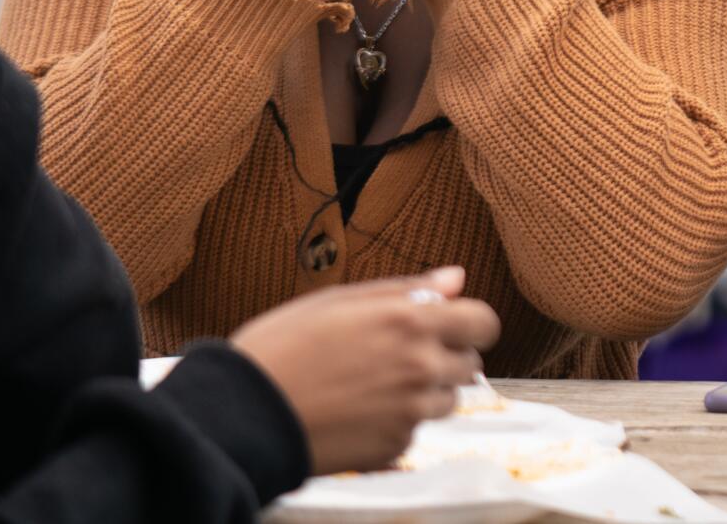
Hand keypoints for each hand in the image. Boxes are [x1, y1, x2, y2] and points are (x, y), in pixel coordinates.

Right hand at [230, 266, 500, 474]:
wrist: (243, 412)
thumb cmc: (283, 346)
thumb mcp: (340, 300)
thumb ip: (407, 289)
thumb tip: (457, 279)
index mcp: (411, 321)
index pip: (483, 323)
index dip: (471, 325)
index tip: (453, 328)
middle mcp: (420, 367)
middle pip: (469, 365)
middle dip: (446, 359)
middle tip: (400, 357)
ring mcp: (410, 412)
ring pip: (447, 401)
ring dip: (425, 393)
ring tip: (374, 386)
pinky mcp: (394, 447)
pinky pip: (414, 432)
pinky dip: (396, 423)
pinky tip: (358, 413)